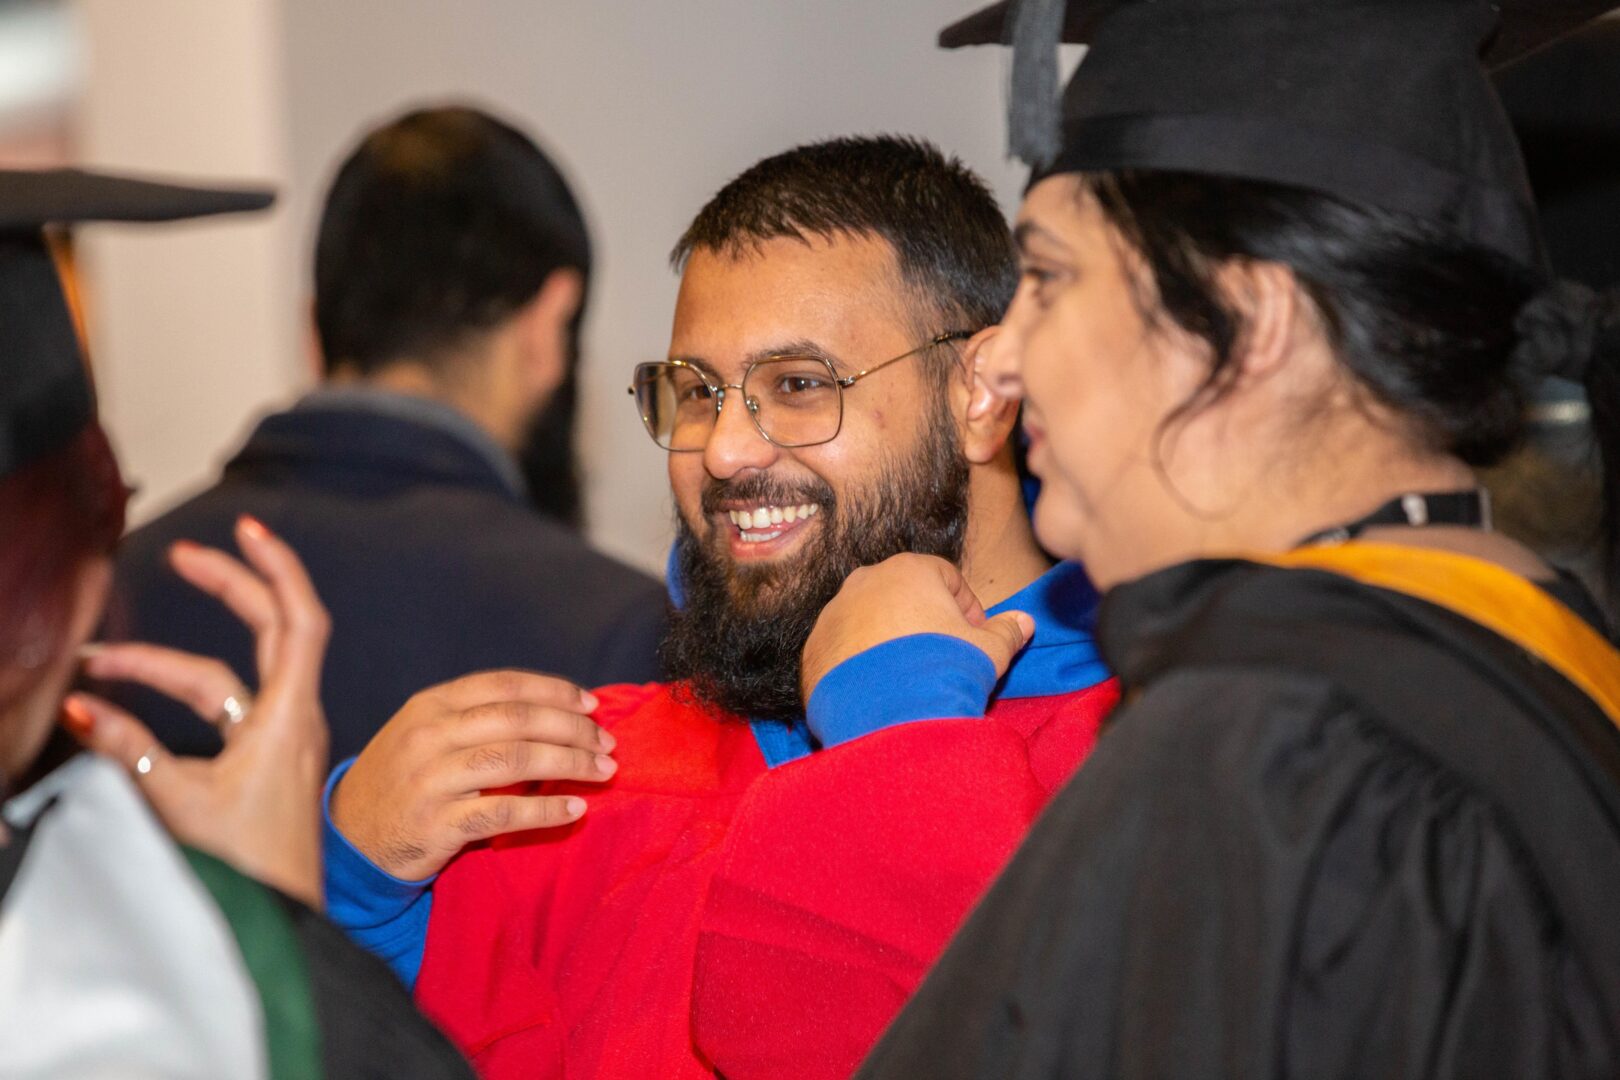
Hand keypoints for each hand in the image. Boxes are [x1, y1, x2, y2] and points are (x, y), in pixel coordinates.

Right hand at [67, 516, 330, 908]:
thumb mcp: (174, 804)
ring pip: (227, 679)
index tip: (248, 527)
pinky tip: (123, 706)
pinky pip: (222, 713)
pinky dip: (177, 701)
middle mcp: (293, 721)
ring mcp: (280, 743)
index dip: (278, 569)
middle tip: (183, 554)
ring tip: (95, 664)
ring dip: (166, 666)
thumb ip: (125, 752)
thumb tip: (78, 707)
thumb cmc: (247, 874)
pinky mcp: (261, 767)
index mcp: (290, 718)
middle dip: (228, 587)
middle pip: (269, 632)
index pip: (299, 621)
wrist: (279, 931)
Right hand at [330, 670, 616, 881]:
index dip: (554, 691)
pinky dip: (546, 811)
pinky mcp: (436, 825)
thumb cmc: (400, 781)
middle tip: (607, 741)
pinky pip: (504, 814)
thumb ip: (475, 718)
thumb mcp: (424, 733)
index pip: (505, 685)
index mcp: (430, 705)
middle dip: (572, 728)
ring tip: (604, 770)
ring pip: (517, 760)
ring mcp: (431, 780)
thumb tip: (552, 710)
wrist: (348, 839)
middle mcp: (429, 736)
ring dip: (570, 763)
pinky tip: (576, 810)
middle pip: (518, 719)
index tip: (592, 703)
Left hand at [801, 554, 1034, 702]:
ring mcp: (834, 612)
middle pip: (902, 594)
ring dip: (888, 639)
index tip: (974, 633)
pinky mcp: (814, 647)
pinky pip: (842, 647)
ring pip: (868, 619)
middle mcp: (865, 581)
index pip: (945, 576)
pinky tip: (878, 689)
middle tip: (941, 654)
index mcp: (909, 570)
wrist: (887, 717)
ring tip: (907, 676)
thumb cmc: (943, 669)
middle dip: (922, 619)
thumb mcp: (989, 651)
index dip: (966, 604)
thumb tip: (1025, 622)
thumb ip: (1007, 631)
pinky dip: (858, 661)